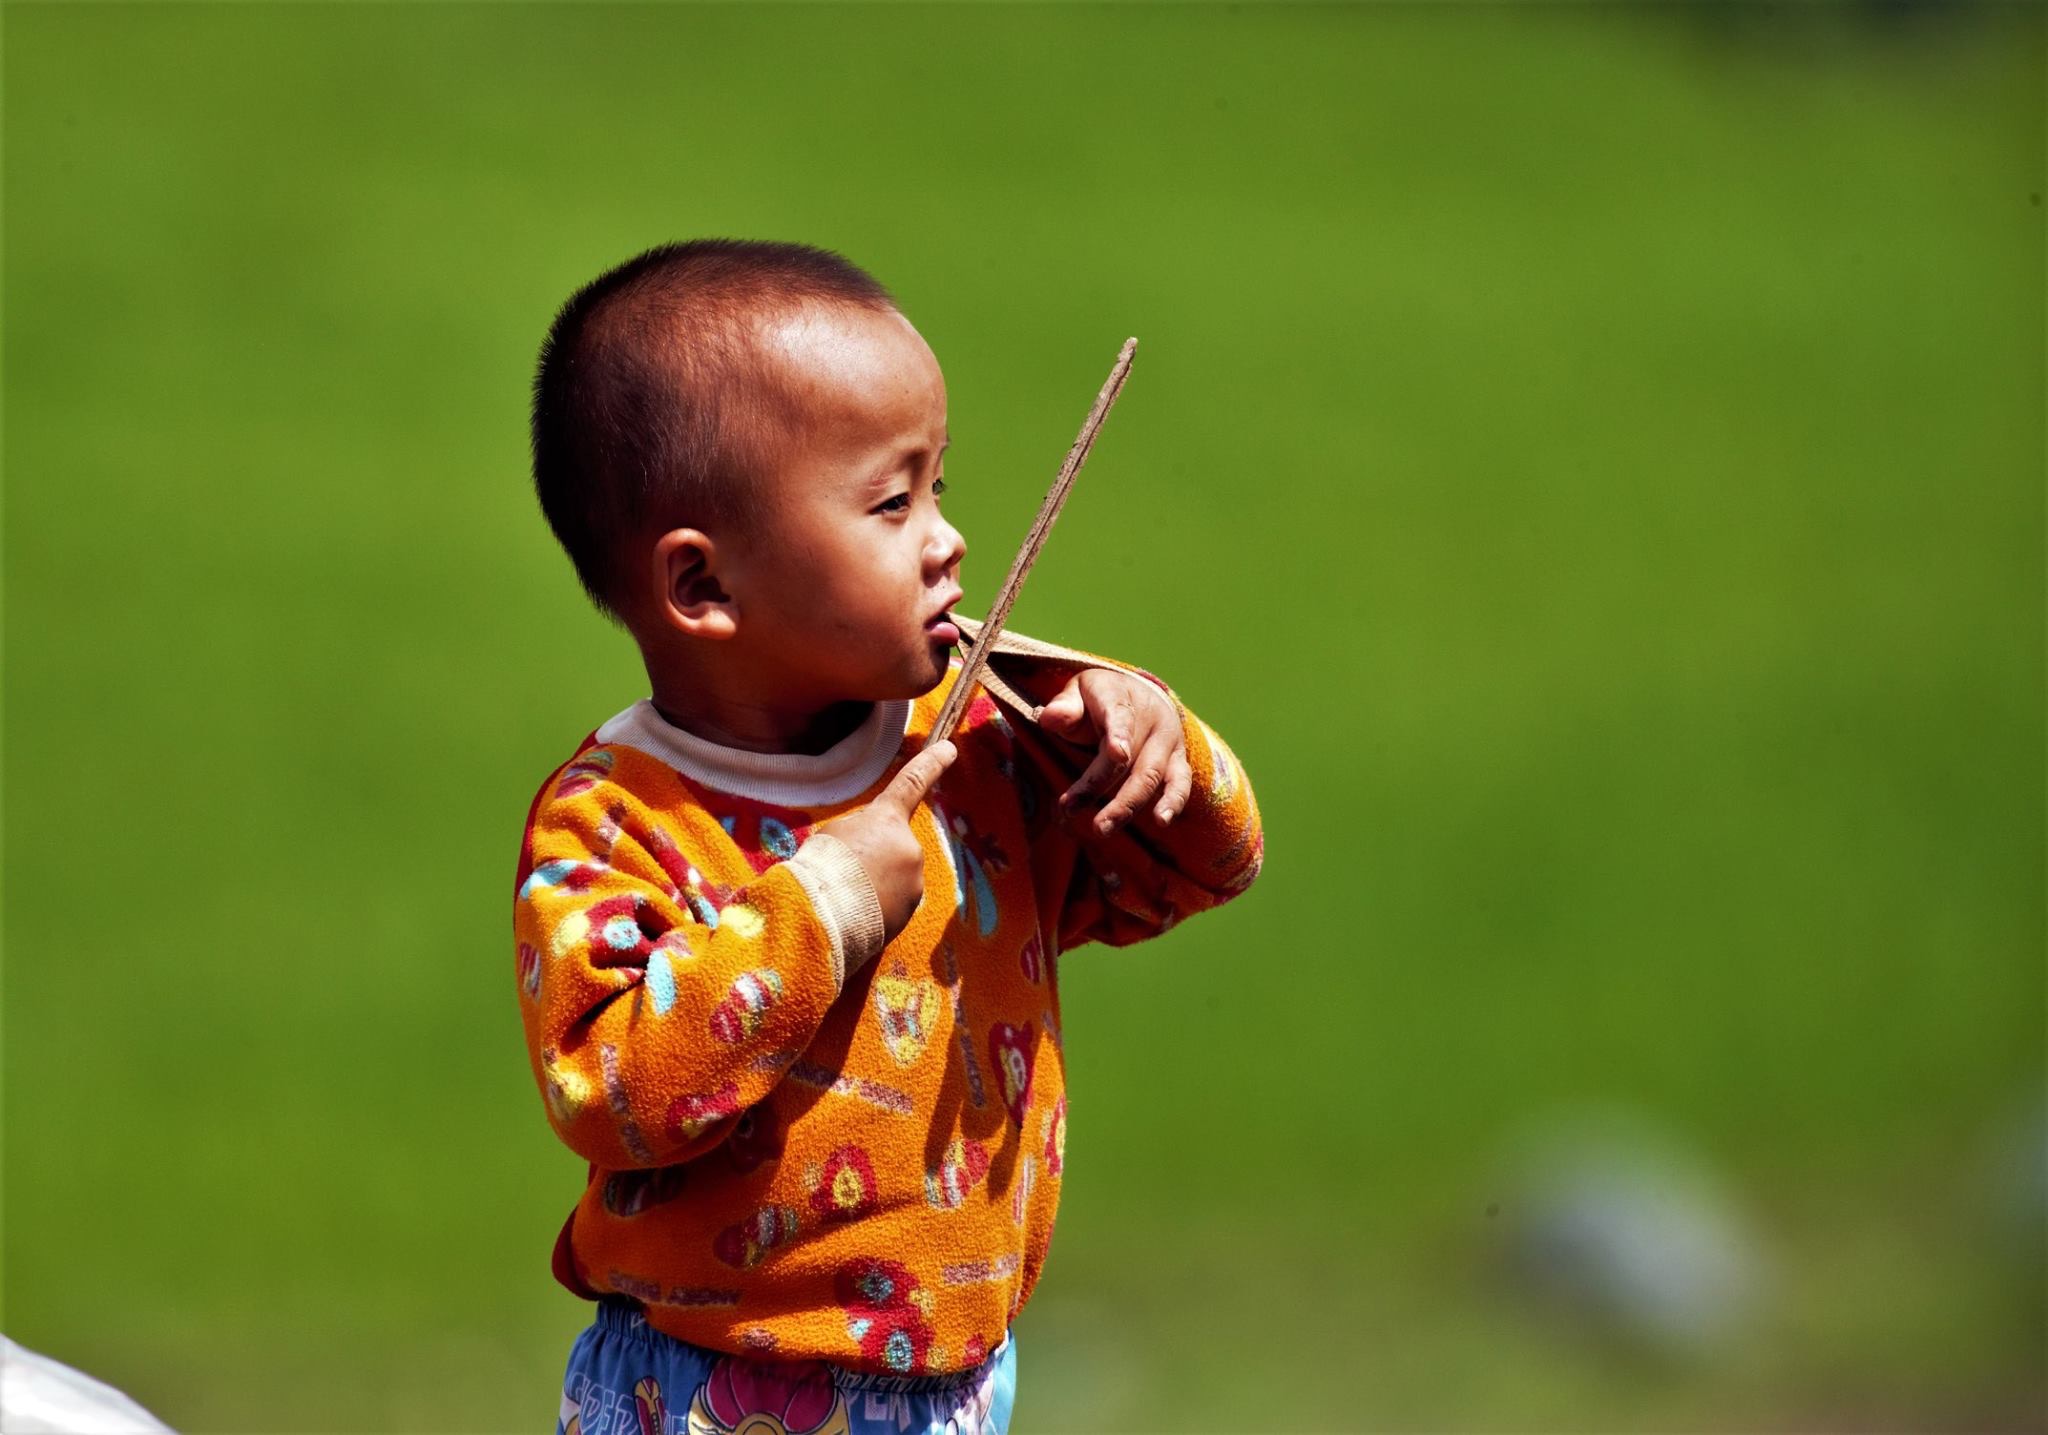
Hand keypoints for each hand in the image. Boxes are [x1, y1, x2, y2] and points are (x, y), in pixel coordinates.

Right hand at [820, 740, 957, 940]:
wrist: (821, 915)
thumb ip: (863, 833)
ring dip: (875, 886)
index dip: (931, 763)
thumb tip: (874, 850)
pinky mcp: (910, 912)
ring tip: (845, 896)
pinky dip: (876, 908)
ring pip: (895, 879)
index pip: (912, 783)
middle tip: (845, 872)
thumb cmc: (822, 867)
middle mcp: (910, 848)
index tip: (950, 748)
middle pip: (894, 848)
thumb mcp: (836, 833)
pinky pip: (893, 905)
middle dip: (876, 859)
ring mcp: (913, 883)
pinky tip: (854, 914)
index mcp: (888, 819)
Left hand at [1038, 669, 1191, 833]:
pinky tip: (1162, 822)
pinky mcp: (1178, 761)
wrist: (1141, 693)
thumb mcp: (1078, 692)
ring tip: (1102, 828)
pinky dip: (1173, 802)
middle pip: (1129, 757)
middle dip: (1099, 785)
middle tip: (1069, 809)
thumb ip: (1065, 707)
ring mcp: (1167, 741)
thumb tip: (1050, 718)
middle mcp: (1151, 718)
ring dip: (1126, 805)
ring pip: (1151, 776)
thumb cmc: (1099, 698)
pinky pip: (1180, 783)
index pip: (1119, 716)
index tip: (1117, 754)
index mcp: (1121, 697)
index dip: (1119, 734)